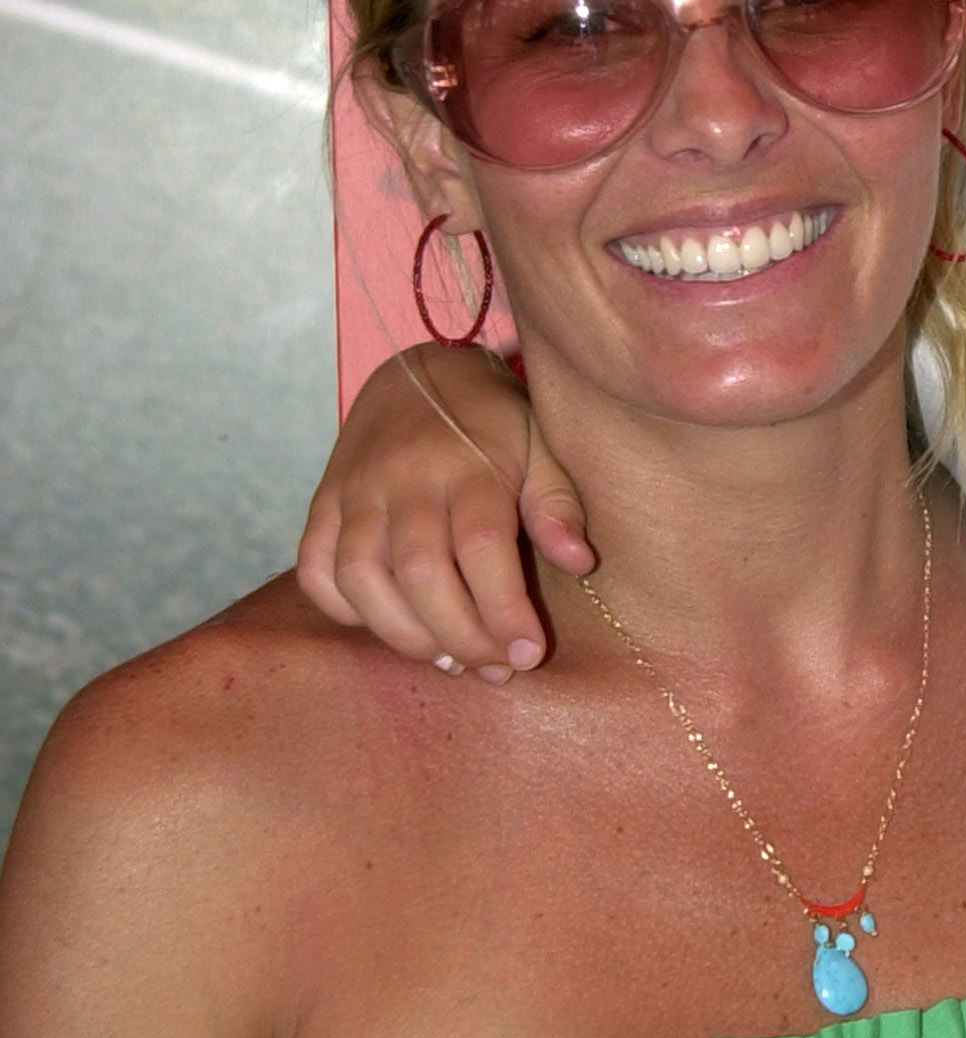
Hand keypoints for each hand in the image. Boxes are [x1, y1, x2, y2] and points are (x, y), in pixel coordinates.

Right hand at [294, 348, 593, 679]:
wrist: (419, 370)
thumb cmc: (495, 422)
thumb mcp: (543, 446)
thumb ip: (558, 503)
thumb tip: (579, 561)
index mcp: (467, 464)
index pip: (481, 548)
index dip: (503, 610)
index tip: (528, 653)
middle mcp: (403, 478)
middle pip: (419, 572)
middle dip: (459, 635)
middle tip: (494, 668)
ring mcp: (355, 490)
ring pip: (360, 577)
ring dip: (402, 633)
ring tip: (448, 656)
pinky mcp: (322, 501)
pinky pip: (315, 567)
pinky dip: (344, 609)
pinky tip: (389, 623)